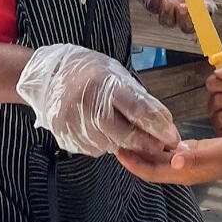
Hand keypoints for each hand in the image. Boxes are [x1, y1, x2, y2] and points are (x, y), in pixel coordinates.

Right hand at [16, 42, 178, 158]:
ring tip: (124, 128)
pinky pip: (96, 148)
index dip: (158, 126)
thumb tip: (165, 121)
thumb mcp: (116, 75)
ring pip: (112, 145)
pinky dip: (106, 142)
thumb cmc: (87, 72)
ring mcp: (75, 125)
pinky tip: (103, 129)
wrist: (48, 77)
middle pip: (125, 135)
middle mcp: (88, 106)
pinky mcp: (67, 138)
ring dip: (126, 143)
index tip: (174, 137)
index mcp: (104, 85)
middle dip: (147, 144)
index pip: (137, 109)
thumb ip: (140, 98)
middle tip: (161, 146)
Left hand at [117, 136, 221, 185]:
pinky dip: (158, 145)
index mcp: (181, 172)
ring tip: (130, 136)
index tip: (119, 152)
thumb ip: (193, 158)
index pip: (150, 172)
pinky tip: (153, 134)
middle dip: (134, 157)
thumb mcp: (212, 155)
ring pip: (158, 159)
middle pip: (150, 167)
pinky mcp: (192, 154)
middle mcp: (180, 170)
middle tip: (118, 141)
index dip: (133, 164)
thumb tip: (174, 161)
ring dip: (144, 151)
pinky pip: (169, 152)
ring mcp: (186, 163)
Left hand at [120, 0, 213, 33]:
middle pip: (188, 24)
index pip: (205, 10)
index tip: (203, 7)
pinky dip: (157, 1)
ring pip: (170, 22)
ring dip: (170, 15)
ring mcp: (165, 1)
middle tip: (184, 8)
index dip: (205, 13)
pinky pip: (153, 8)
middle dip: (188, 21)